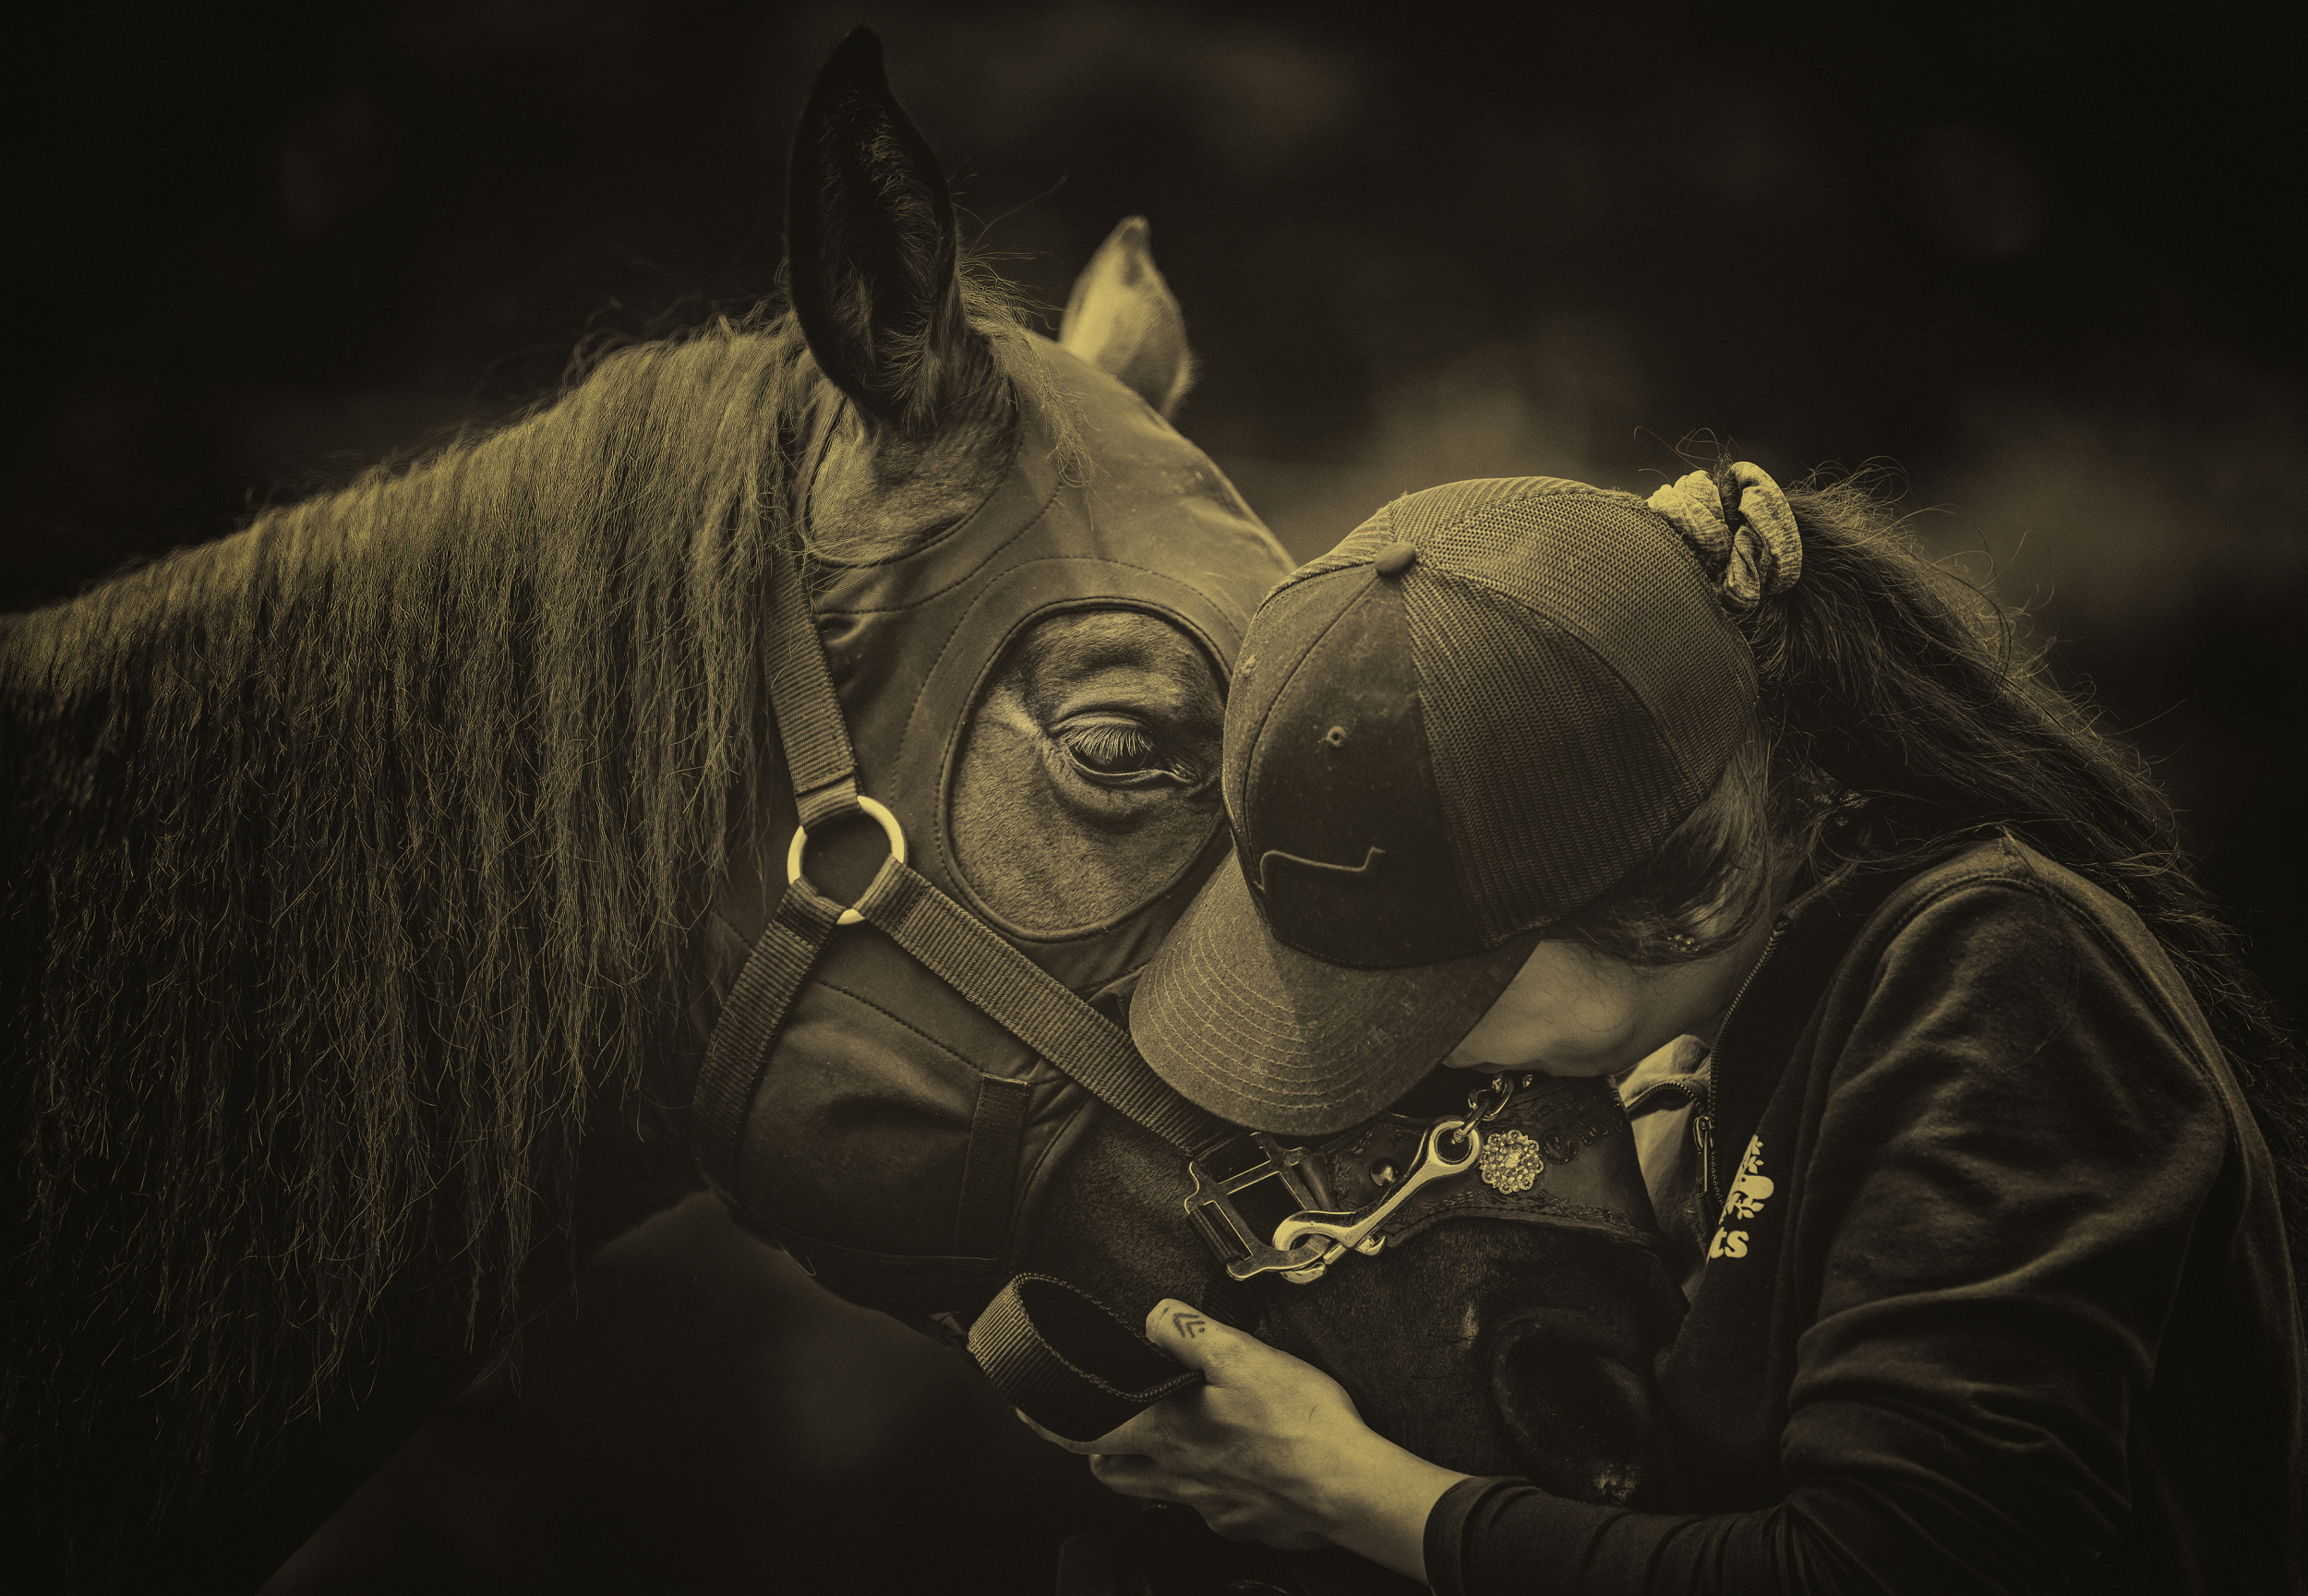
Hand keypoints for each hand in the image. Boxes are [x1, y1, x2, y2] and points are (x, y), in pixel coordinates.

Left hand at [1020, 1299, 1464, 1578]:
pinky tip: (1233, 1464)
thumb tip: (1152, 1318)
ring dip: (1150, 1467)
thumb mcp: (1239, 1356)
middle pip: (1112, 1471)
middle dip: (1099, 1448)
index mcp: (1167, 1435)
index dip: (1047, 1422)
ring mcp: (1211, 1507)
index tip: (1027, 1411)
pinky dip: (1208, 1484)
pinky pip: (1209, 1506)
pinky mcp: (1245, 1523)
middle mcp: (1179, 1479)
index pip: (1083, 1434)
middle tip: (1103, 1425)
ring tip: (1167, 1441)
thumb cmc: (1300, 1426)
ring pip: (1158, 1491)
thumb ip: (1185, 1332)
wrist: (1350, 1487)